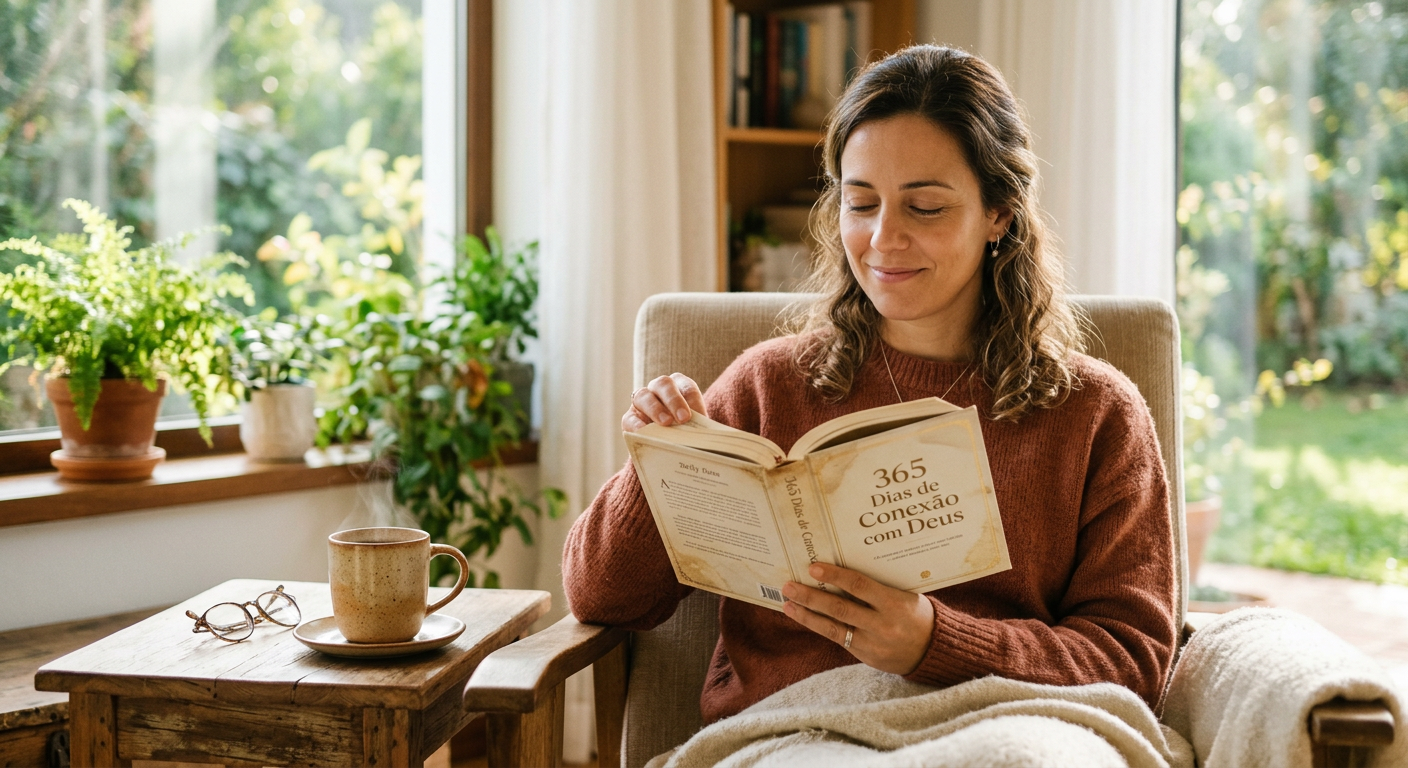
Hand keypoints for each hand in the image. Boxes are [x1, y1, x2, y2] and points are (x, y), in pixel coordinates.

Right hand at [622, 373, 705, 432]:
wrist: (668, 448)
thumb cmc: (686, 433)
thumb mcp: (695, 429)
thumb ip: (700, 428)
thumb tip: (710, 435)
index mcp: (680, 386)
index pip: (687, 388)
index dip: (693, 401)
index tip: (700, 416)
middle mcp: (659, 389)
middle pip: (664, 384)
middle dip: (674, 400)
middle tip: (684, 418)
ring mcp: (642, 401)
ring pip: (644, 395)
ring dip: (655, 409)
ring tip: (665, 424)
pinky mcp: (630, 418)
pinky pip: (630, 418)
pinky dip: (636, 424)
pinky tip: (644, 432)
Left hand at [782, 562, 934, 675]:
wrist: (934, 650)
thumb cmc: (917, 614)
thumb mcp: (904, 595)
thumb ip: (878, 587)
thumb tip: (843, 570)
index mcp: (894, 603)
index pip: (859, 586)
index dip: (835, 576)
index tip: (813, 567)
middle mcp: (882, 624)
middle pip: (840, 608)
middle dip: (811, 597)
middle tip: (789, 585)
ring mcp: (873, 643)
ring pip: (833, 627)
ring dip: (807, 614)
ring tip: (787, 603)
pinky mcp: (866, 656)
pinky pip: (838, 639)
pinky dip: (819, 627)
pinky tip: (804, 617)